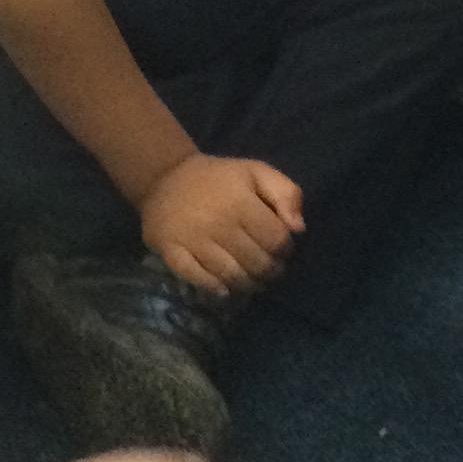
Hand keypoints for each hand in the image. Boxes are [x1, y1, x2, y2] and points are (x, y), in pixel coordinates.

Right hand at [141, 152, 303, 295]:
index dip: (286, 250)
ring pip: (231, 277)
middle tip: (270, 269)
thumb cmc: (218, 178)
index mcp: (241, 202)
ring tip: (253, 280)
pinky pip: (197, 279)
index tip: (281, 249)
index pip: (277, 241)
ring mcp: (193, 240)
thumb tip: (298, 229)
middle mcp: (218, 224)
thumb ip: (286, 193)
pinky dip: (214, 289)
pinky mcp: (171, 252)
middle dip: (271, 271)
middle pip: (257, 264)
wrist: (164, 177)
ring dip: (249, 285)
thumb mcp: (256, 172)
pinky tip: (224, 290)